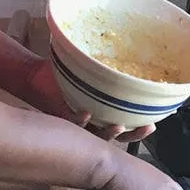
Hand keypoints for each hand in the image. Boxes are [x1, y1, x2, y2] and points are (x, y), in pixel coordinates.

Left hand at [23, 59, 156, 144]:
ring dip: (109, 134)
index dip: (139, 130)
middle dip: (132, 135)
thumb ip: (105, 70)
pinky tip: (87, 113)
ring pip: (96, 136)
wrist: (35, 76)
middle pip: (117, 138)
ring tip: (119, 126)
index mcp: (101, 114)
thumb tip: (129, 52)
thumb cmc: (64, 75)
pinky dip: (81, 119)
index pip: (126, 128)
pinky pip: (73, 123)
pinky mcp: (61, 116)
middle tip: (147, 127)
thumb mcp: (90, 72)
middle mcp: (91, 122)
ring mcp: (76, 123)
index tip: (154, 124)